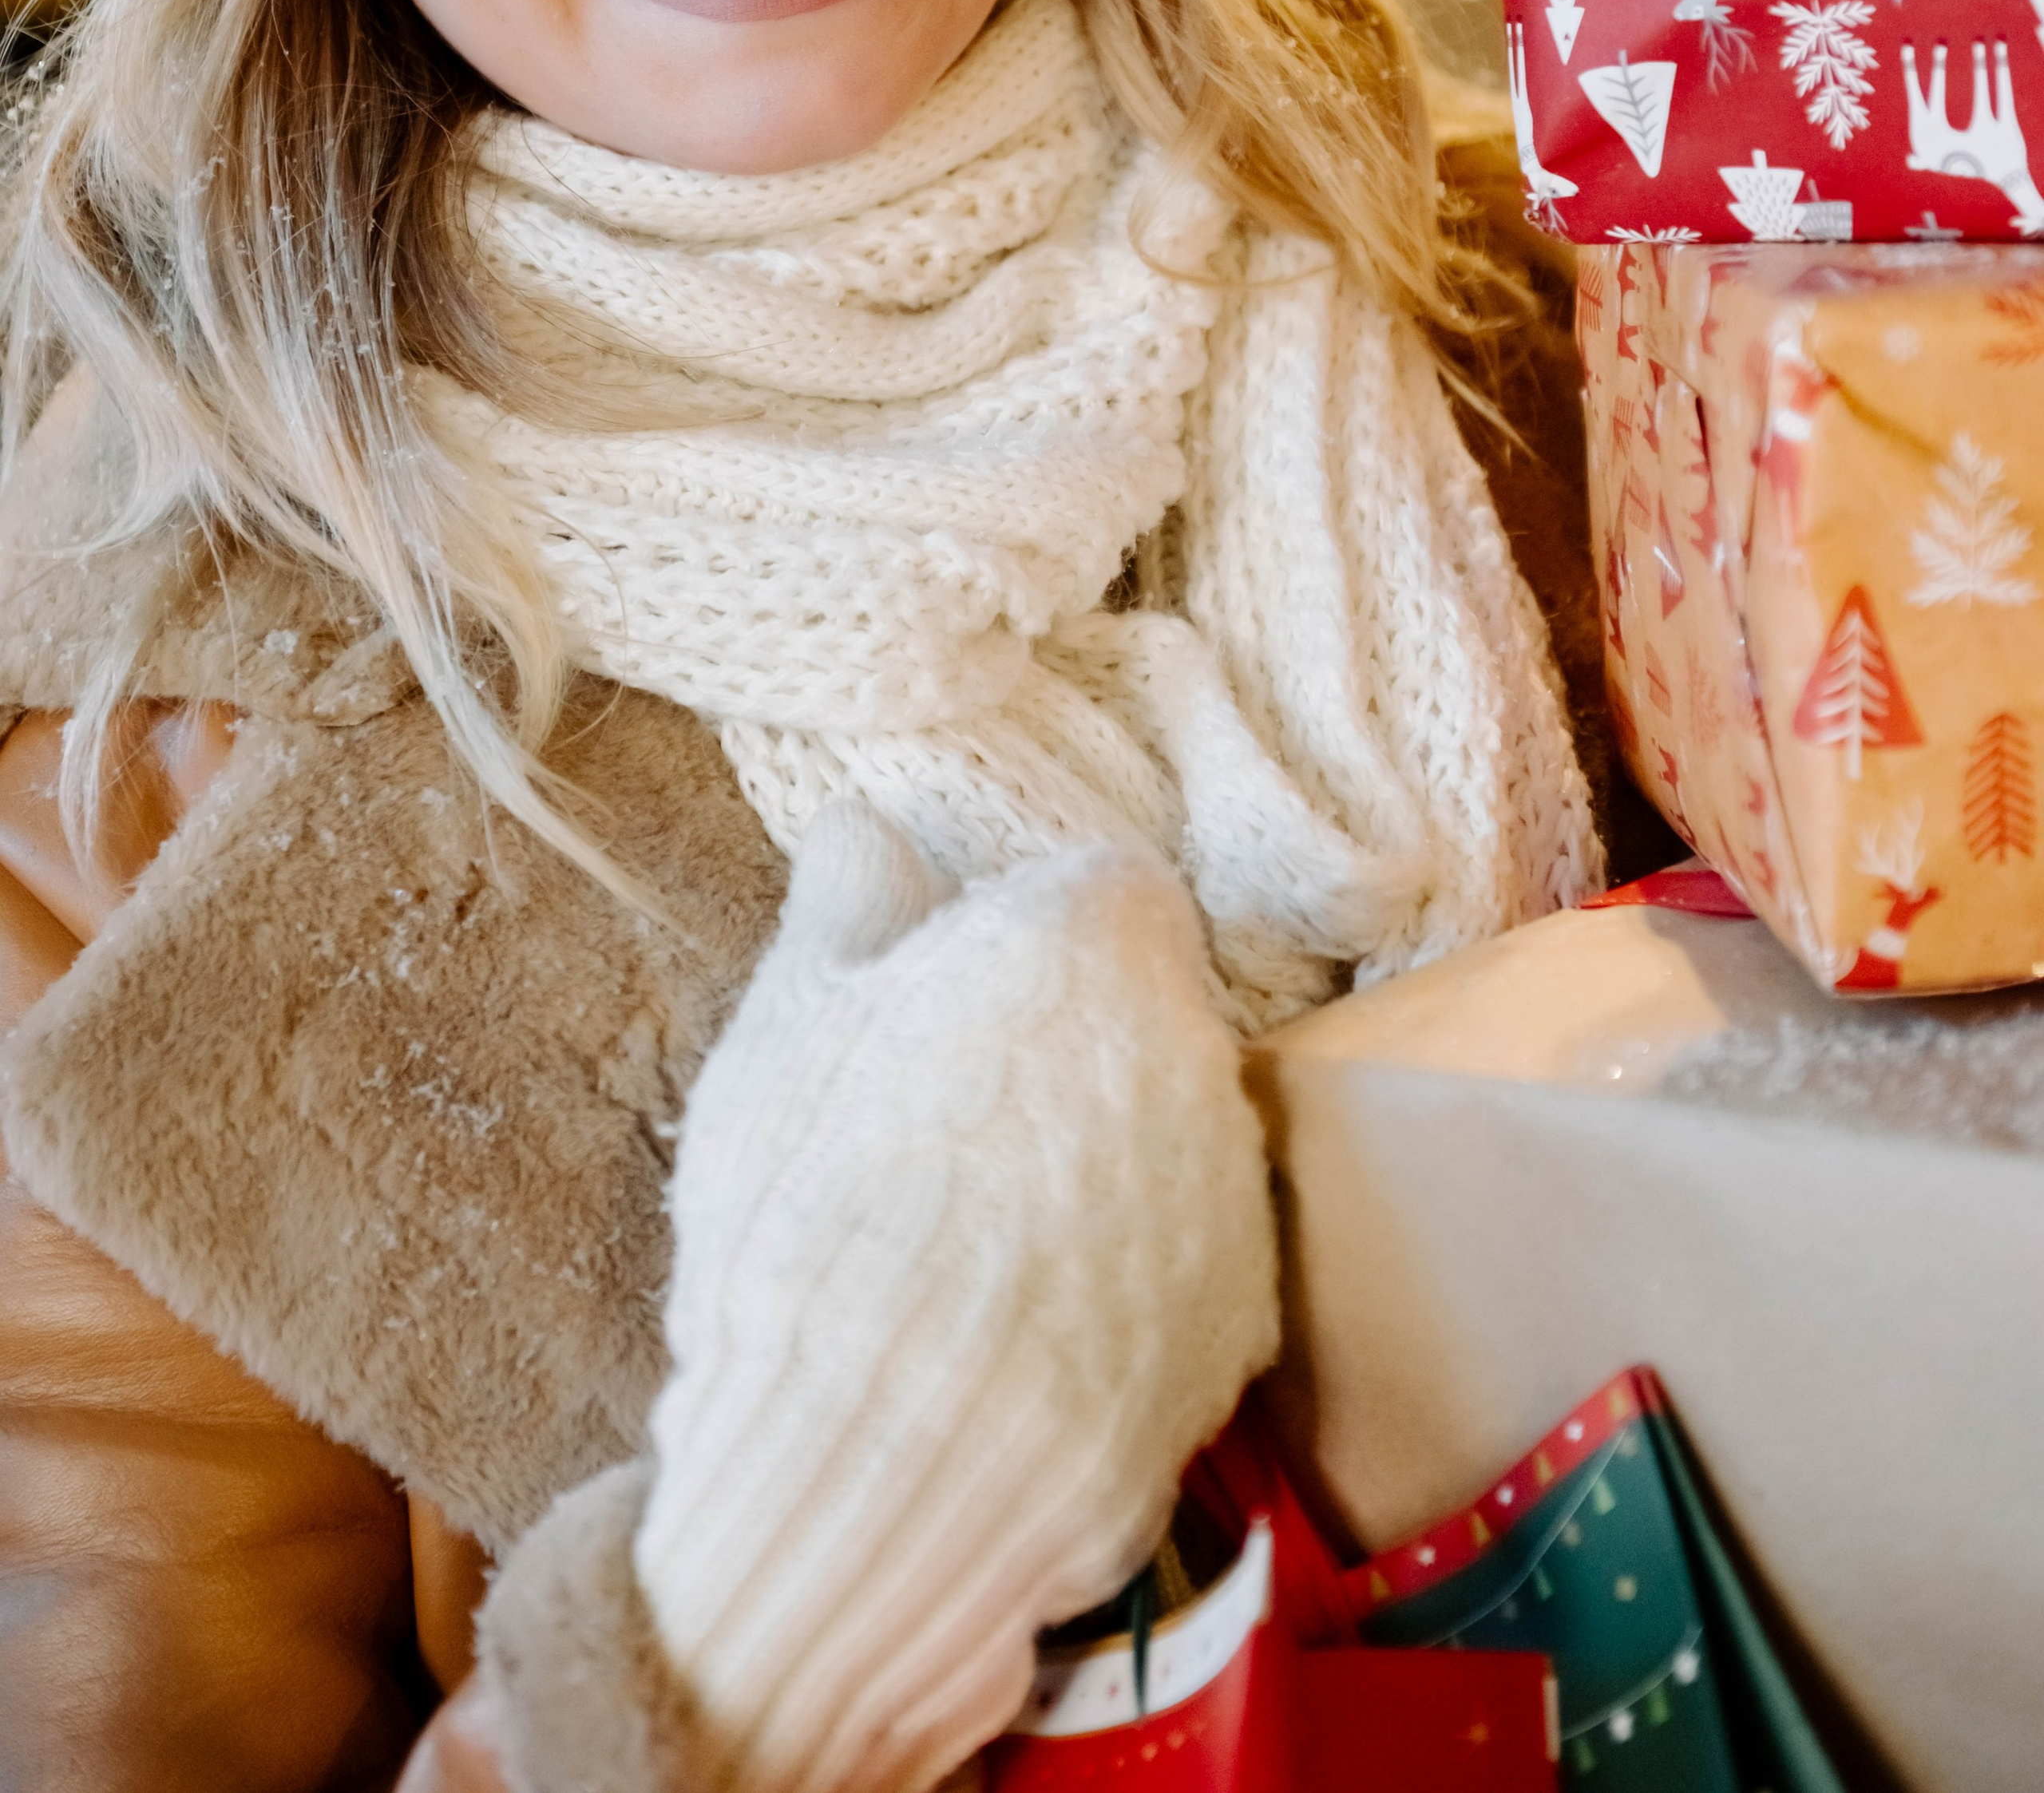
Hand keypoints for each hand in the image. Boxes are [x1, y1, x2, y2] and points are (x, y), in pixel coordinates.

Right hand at [634, 803, 1277, 1792]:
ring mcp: (1233, 1201)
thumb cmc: (813, 1207)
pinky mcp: (1239, 1341)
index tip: (942, 1004)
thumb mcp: (785, 1024)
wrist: (872, 1463)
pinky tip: (1021, 1343)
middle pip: (1142, 1016)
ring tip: (970, 1254)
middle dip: (1064, 1055)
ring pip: (1171, 1144)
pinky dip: (1123, 1293)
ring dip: (1099, 1172)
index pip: (1094, 891)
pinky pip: (1185, 1275)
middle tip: (943, 1133)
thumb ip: (846, 905)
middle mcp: (1201, 1050)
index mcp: (1101, 941)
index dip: (1015, 941)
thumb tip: (869, 826)